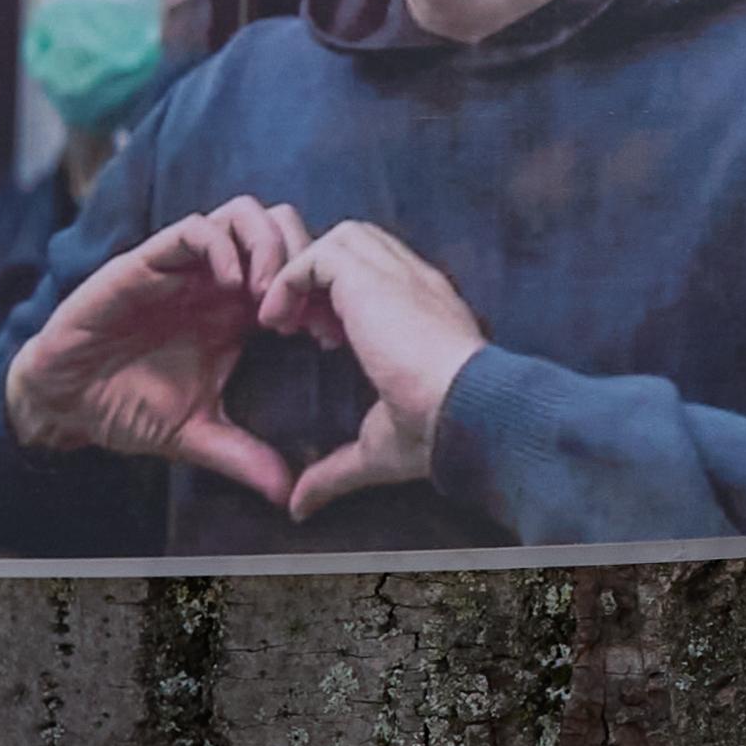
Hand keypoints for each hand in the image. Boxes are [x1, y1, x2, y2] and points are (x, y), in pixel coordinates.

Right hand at [0, 197, 308, 508]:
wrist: (66, 404)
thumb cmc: (128, 409)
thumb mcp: (197, 434)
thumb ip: (243, 456)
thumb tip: (287, 495)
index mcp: (237, 311)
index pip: (299, 271)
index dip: (322, 295)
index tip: (328, 338)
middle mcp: (217, 280)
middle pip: (282, 228)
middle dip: (304, 258)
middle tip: (303, 312)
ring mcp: (185, 267)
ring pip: (244, 215)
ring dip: (268, 246)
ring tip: (268, 295)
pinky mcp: (148, 262)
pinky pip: (195, 229)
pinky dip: (223, 247)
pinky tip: (233, 287)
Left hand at [265, 220, 486, 520]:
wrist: (466, 410)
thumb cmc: (438, 432)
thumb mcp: (377, 448)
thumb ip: (334, 469)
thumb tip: (299, 507)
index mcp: (427, 313)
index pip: (380, 276)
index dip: (341, 301)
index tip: (323, 343)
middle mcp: (417, 283)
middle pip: (360, 244)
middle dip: (322, 276)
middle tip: (298, 325)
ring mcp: (398, 274)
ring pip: (340, 237)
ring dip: (304, 271)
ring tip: (283, 319)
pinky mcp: (372, 277)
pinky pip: (317, 253)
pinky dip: (290, 279)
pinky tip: (279, 321)